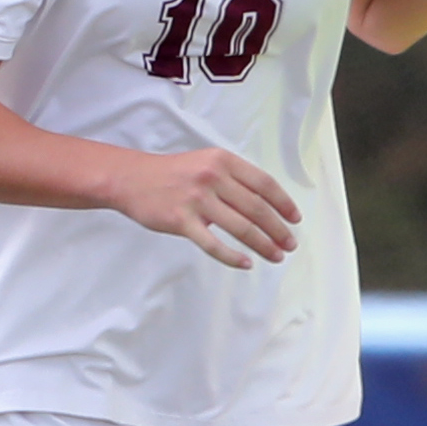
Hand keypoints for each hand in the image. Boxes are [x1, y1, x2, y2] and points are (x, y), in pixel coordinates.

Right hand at [105, 142, 302, 269]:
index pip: (264, 183)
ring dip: (263, 245)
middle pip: (256, 208)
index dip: (283, 203)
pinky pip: (213, 244)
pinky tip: (246, 264)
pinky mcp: (181, 221)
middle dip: (278, 229)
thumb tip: (264, 205)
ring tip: (275, 256)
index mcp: (223, 161)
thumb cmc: (172, 174)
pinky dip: (232, 256)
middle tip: (290, 244)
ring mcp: (197, 199)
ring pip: (240, 227)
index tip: (295, 219)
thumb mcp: (206, 163)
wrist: (131, 179)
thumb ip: (233, 179)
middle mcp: (213, 177)